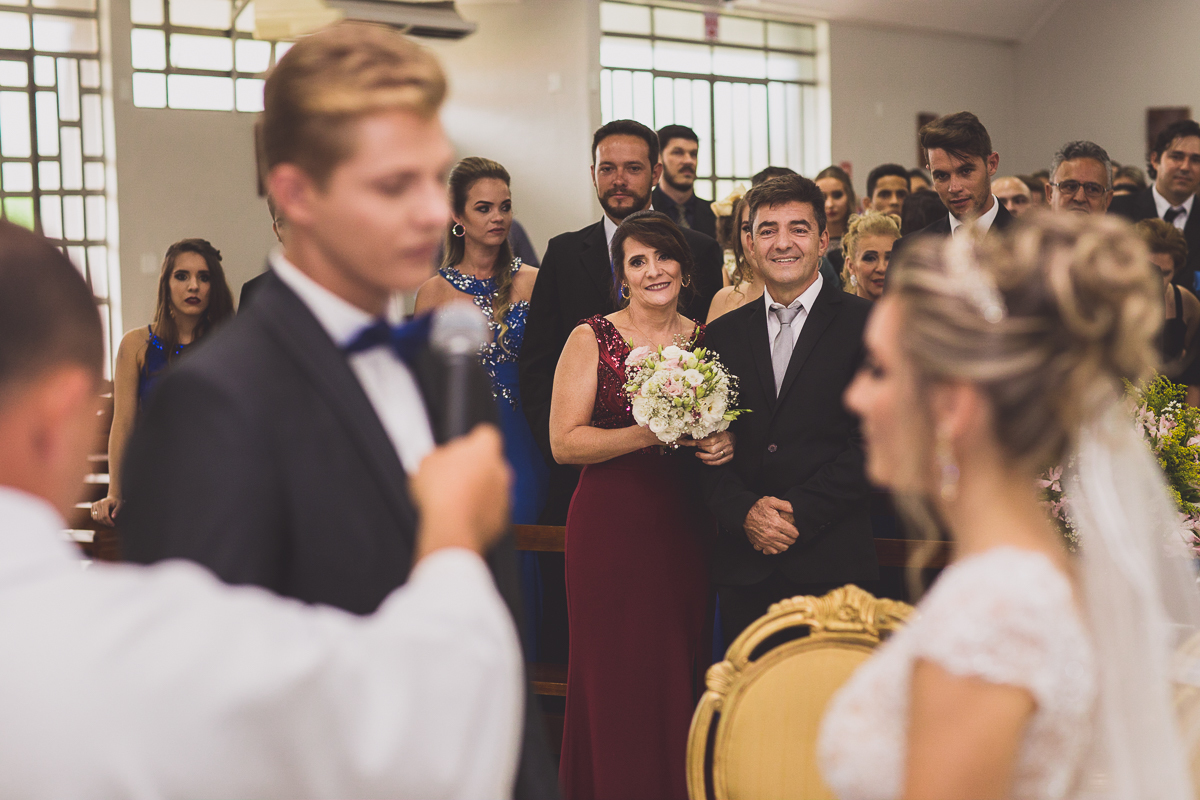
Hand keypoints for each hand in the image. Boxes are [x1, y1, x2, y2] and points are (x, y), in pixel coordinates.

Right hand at [91, 496, 119, 526]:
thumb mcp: (120, 505)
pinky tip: (104, 520)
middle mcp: (98, 503)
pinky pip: (93, 516)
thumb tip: (113, 517)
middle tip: (111, 525)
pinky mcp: (92, 506)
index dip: (108, 521)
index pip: (105, 515)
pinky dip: (98, 520)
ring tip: (108, 523)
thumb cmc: (117, 501)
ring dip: (101, 522)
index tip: (113, 525)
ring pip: (95, 518)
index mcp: (104, 503)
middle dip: (106, 523)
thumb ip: (117, 511)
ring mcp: (94, 505)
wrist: (113, 497)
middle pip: (100, 517)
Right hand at [411, 425, 511, 560]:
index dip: (473, 441)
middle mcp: (500, 471)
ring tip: (453, 501)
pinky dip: (479, 513)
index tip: (462, 449)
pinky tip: (460, 517)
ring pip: (492, 489)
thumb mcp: (426, 464)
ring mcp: (504, 495)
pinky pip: (490, 511)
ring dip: (477, 492)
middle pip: (490, 463)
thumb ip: (438, 456)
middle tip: (452, 477)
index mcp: (484, 451)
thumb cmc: (439, 493)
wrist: (451, 529)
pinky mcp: (501, 518)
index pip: (487, 435)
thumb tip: (438, 460)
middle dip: (474, 469)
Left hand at [692, 431, 734, 465]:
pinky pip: (719, 462)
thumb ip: (705, 436)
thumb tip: (693, 440)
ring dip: (704, 457)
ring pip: (715, 457)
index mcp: (724, 435)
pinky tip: (704, 461)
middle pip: (713, 450)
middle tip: (697, 450)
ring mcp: (729, 451)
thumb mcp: (715, 432)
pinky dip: (710, 463)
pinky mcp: (730, 457)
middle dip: (703, 450)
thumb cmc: (722, 434)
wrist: (733, 438)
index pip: (712, 441)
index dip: (703, 443)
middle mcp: (727, 444)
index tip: (697, 443)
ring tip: (698, 455)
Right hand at [744, 496, 797, 554]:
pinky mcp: (761, 544)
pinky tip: (777, 542)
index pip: (794, 533)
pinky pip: (774, 551)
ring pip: (783, 548)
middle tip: (791, 533)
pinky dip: (777, 548)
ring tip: (784, 537)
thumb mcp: (771, 501)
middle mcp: (772, 534)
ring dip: (786, 543)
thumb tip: (794, 509)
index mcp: (777, 524)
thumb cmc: (757, 507)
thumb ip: (785, 505)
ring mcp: (766, 541)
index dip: (796, 531)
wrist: (742, 514)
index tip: (794, 528)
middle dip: (792, 538)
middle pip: (790, 542)